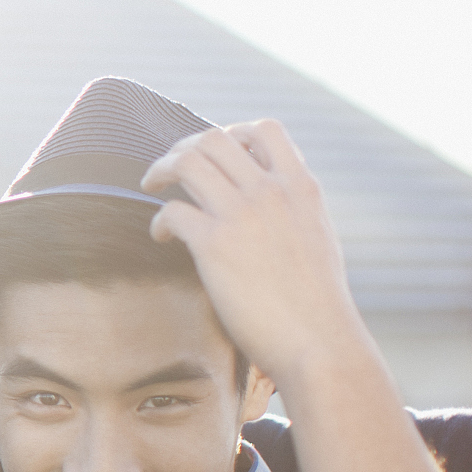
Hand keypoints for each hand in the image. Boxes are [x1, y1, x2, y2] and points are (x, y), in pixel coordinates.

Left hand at [141, 119, 372, 396]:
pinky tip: (162, 236)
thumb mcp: (317, 238)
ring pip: (187, 161)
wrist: (320, 341)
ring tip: (151, 186)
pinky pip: (171, 210)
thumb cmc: (318, 303)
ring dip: (161, 169)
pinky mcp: (215, 245)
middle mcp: (272, 191)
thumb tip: (272, 206)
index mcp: (301, 187)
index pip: (265, 130)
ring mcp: (243, 214)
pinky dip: (159, 220)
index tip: (214, 156)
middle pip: (215, 138)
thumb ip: (293, 211)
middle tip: (169, 169)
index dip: (231, 134)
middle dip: (184, 146)